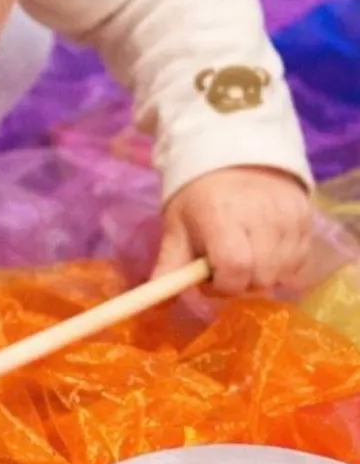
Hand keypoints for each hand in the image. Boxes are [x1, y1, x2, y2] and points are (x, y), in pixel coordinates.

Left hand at [153, 166, 310, 293]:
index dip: (222, 285)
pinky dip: (282, 265)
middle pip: (261, 277)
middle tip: (226, 266)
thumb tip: (157, 306)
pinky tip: (265, 248)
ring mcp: (288, 216)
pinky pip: (300, 261)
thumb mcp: (177, 225)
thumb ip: (170, 266)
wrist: (233, 156)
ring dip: (262, 275)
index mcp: (221, 214)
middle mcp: (261, 215)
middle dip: (241, 282)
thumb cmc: (198, 196)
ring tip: (245, 254)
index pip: (234, 267)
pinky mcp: (306, 218)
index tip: (209, 280)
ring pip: (283, 273)